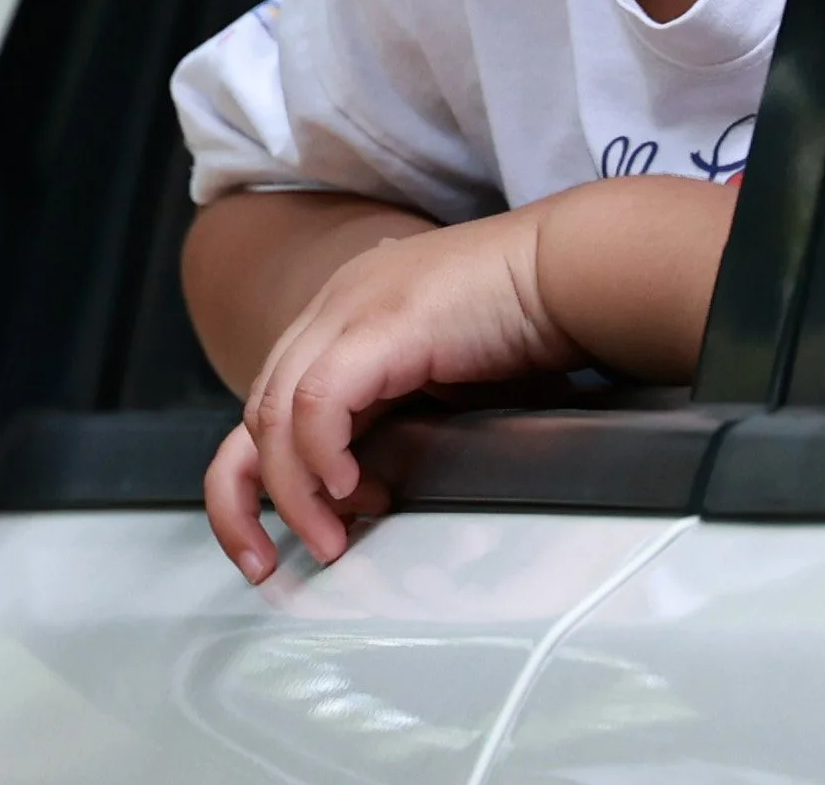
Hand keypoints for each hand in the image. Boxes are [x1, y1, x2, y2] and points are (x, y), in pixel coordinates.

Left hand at [204, 204, 577, 576]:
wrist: (570, 269)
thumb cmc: (529, 320)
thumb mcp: (441, 376)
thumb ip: (397, 414)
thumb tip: (370, 491)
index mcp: (347, 311)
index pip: (270, 398)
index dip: (264, 475)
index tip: (278, 534)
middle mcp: (337, 303)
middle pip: (254, 410)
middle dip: (254, 497)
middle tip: (287, 555)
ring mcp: (353, 306)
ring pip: (273, 412)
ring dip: (293, 492)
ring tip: (332, 537)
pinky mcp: (382, 324)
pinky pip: (316, 403)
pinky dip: (320, 457)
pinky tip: (354, 489)